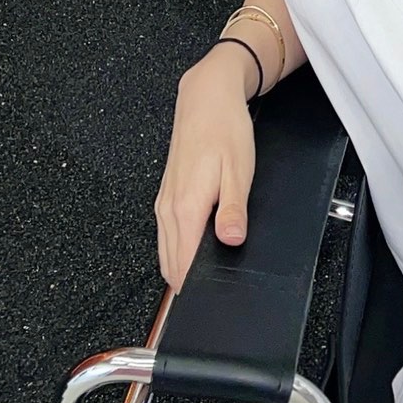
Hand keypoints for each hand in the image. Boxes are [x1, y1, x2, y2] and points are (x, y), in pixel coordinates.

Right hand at [155, 59, 255, 291]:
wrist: (206, 100)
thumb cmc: (225, 131)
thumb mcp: (239, 171)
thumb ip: (233, 210)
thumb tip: (231, 241)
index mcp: (186, 207)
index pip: (183, 264)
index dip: (196, 288)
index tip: (209, 303)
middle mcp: (168, 209)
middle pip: (171, 264)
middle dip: (188, 285)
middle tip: (211, 299)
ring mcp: (164, 204)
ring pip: (166, 252)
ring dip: (181, 269)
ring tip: (205, 281)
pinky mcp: (166, 197)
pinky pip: (167, 236)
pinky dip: (177, 251)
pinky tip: (196, 253)